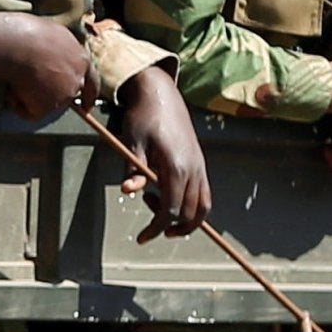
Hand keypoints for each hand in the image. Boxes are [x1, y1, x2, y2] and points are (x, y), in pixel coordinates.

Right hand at [0, 13, 97, 120]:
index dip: (88, 94)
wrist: (16, 43)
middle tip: (31, 91)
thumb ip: (56, 49)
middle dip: (51, 94)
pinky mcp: (49, 106)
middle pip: (67, 93)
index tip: (86, 106)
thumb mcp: (50, 33)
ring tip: (14, 78)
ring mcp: (64, 94)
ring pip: (46, 102)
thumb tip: (45, 55)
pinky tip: (11, 89)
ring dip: (31, 96)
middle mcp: (77, 78)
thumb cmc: (26, 31)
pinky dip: (18, 105)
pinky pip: (30, 112)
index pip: (91, 80)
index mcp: (80, 58)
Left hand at [112, 65, 210, 241]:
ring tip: (160, 212)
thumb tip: (127, 191)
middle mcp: (194, 168)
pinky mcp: (200, 162)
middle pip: (191, 213)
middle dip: (172, 226)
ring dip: (185, 218)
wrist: (160, 94)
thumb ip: (132, 170)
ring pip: (203, 206)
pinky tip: (169, 198)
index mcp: (177, 166)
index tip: (142, 237)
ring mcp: (200, 166)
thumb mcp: (132, 142)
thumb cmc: (143, 117)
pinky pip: (204, 193)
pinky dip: (192, 206)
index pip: (171, 210)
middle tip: (150, 225)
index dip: (157, 227)